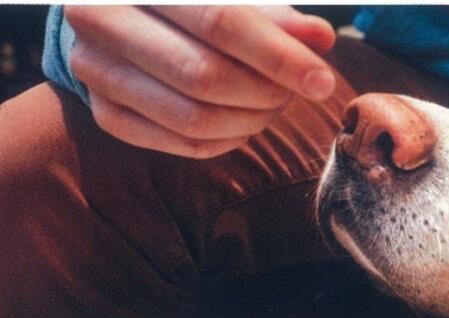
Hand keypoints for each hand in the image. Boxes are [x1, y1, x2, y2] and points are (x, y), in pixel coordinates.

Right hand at [65, 5, 335, 157]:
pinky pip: (182, 143)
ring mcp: (96, 71)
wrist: (118, 16)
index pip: (220, 22)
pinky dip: (227, 141)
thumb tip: (322, 37)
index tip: (323, 81)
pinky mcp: (106, 114)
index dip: (278, 56)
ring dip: (250, 121)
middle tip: (293, 95)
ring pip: (193, 118)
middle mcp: (101, 21)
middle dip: (264, 93)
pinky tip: (245, 123)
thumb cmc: (189, 3)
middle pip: (204, 76)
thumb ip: (275, 16)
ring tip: (273, 106)